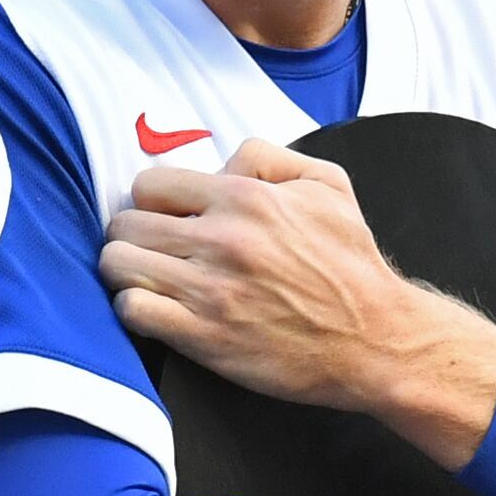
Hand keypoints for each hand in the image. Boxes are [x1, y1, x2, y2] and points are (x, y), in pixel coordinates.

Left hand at [99, 140, 495, 465]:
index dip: (155, 202)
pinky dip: (135, 310)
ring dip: (128, 272)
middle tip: (158, 253)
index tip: (169, 219)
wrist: (376, 339)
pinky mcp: (204, 336)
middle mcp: (223, 239)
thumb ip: (270, 156)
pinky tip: (159, 311)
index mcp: (246, 197)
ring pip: (118, 265)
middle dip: (135, 236)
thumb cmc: (352, 264)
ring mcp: (210, 290)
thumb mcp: (329, 185)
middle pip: (125, 224)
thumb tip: (221, 163)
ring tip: (152, 281)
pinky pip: (132, 311)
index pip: (150, 183)